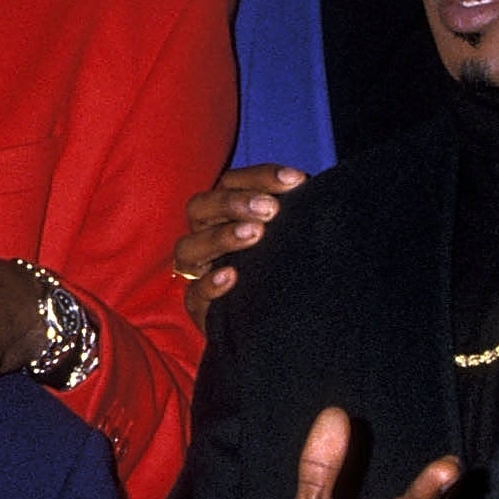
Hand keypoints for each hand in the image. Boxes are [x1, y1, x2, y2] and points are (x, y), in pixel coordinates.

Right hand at [177, 163, 304, 328]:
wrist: (282, 322)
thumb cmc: (284, 267)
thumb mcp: (288, 234)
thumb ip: (294, 212)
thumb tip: (309, 187)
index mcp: (224, 213)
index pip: (231, 183)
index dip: (260, 176)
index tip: (294, 180)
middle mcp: (205, 236)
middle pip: (200, 207)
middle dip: (233, 203)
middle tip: (269, 209)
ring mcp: (198, 272)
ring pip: (188, 248)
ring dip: (220, 237)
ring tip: (254, 234)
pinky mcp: (200, 307)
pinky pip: (193, 294)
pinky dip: (210, 283)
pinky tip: (232, 276)